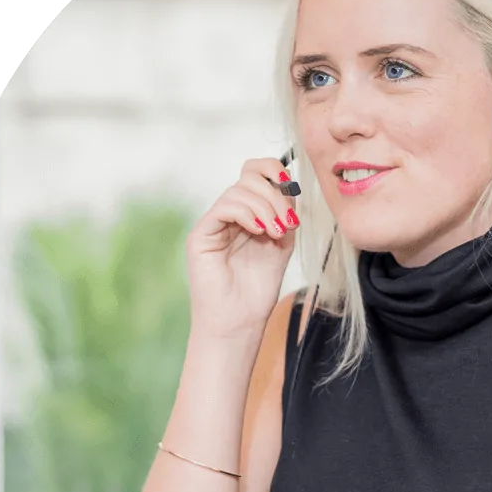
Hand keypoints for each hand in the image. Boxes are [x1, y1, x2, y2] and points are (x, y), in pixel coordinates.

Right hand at [185, 158, 299, 338]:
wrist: (239, 321)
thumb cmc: (257, 289)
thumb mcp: (281, 244)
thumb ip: (285, 215)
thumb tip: (289, 188)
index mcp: (248, 214)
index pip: (254, 173)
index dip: (272, 169)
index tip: (291, 185)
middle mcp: (228, 215)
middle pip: (248, 178)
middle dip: (274, 195)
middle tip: (287, 223)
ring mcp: (213, 224)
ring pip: (238, 191)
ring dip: (265, 208)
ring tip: (276, 233)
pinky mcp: (201, 235)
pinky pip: (224, 208)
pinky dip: (246, 214)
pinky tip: (259, 231)